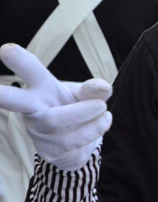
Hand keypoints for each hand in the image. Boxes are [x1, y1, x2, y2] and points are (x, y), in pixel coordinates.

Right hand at [0, 43, 112, 170]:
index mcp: (42, 88)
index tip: (7, 49)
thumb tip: (102, 87)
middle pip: (16, 101)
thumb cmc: (77, 108)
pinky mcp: (48, 151)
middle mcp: (33, 109)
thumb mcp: (87, 94)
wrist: (81, 143)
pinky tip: (101, 124)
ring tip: (104, 111)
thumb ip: (94, 89)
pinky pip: (71, 142)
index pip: (31, 72)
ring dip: (87, 115)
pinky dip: (93, 131)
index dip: (20, 61)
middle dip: (2, 94)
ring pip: (56, 121)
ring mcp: (37, 132)